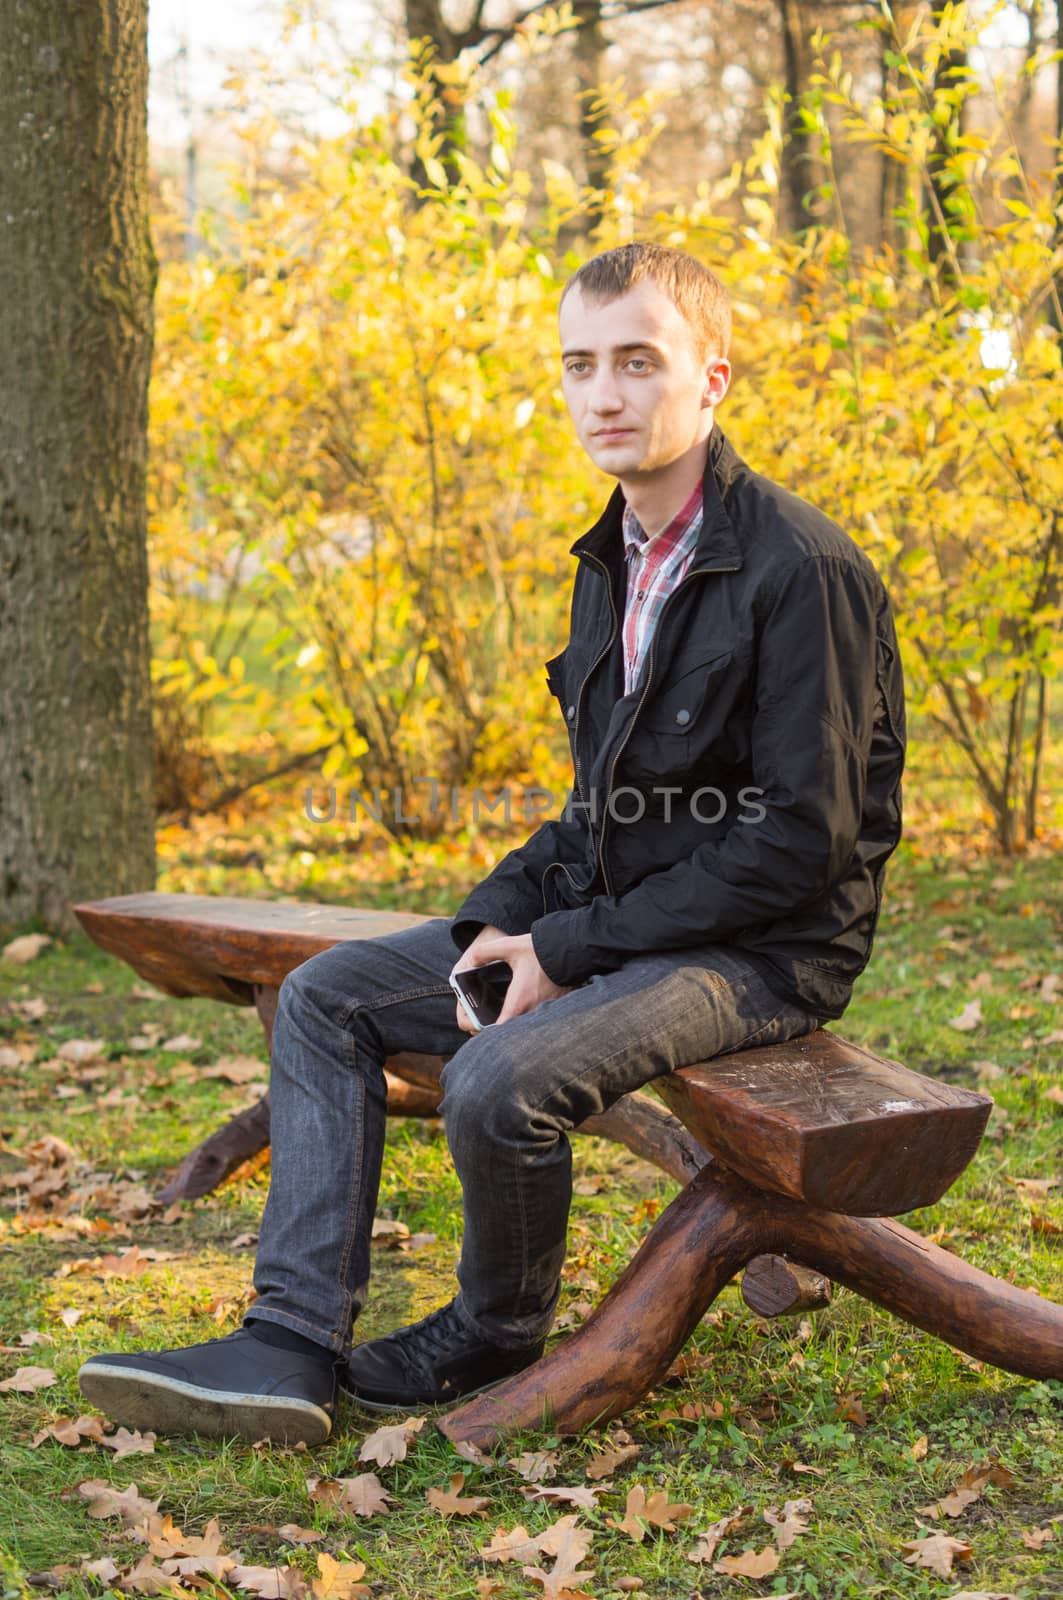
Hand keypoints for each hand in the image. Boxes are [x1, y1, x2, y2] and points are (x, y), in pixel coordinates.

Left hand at [451, 928, 571, 1032]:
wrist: (571, 948)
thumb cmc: (540, 950)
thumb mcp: (509, 946)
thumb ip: (484, 952)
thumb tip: (469, 961)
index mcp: (519, 1000)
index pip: (498, 1030)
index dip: (483, 1031)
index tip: (475, 1023)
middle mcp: (533, 1011)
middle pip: (509, 1033)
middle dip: (493, 1030)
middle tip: (482, 1020)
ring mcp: (545, 1012)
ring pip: (522, 1029)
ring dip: (509, 1025)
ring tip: (497, 1016)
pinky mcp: (553, 1008)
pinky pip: (535, 1022)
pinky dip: (523, 1020)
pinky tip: (518, 1009)